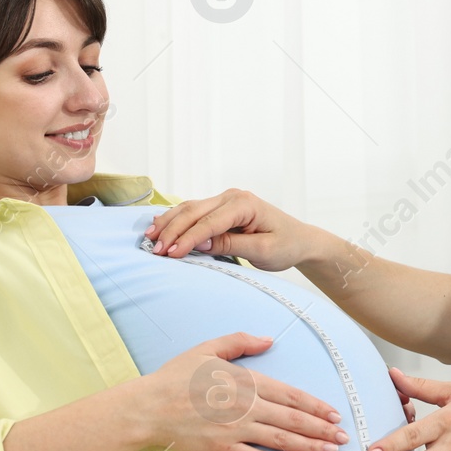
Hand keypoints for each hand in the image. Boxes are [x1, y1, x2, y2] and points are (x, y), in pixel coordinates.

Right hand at [135, 332, 349, 450]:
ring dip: (310, 446)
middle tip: (344, 438)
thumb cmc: (176, 377)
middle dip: (322, 429)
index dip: (316, 406)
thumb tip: (269, 339)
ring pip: (282, 440)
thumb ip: (241, 342)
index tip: (335, 414)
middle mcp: (247, 407)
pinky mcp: (224, 450)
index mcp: (246, 382)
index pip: (291, 394)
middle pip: (293, 419)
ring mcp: (236, 430)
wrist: (148, 407)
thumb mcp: (208, 349)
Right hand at [144, 188, 318, 271]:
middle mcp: (232, 197)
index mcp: (245, 204)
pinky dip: (176, 220)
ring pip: (189, 209)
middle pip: (193, 211)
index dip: (188, 239)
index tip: (171, 254)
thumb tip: (199, 243)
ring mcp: (225, 200)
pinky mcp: (221, 208)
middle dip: (172, 231)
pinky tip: (159, 225)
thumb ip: (231, 245)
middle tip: (155, 250)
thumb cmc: (286, 245)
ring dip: (169, 223)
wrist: (299, 240)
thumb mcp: (262, 251)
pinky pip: (194, 212)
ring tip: (150, 238)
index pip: (209, 222)